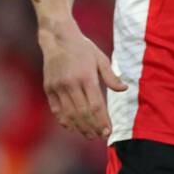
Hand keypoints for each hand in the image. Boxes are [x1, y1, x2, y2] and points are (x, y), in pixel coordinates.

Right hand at [39, 22, 127, 139]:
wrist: (58, 38)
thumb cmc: (83, 48)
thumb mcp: (101, 58)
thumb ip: (111, 76)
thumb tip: (124, 89)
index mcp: (86, 76)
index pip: (96, 105)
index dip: (102, 121)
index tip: (108, 131)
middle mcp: (71, 83)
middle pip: (82, 113)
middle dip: (92, 127)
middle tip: (99, 136)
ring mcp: (58, 86)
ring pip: (69, 113)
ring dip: (79, 127)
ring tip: (88, 135)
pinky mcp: (48, 88)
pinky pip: (56, 108)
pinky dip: (63, 120)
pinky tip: (71, 127)